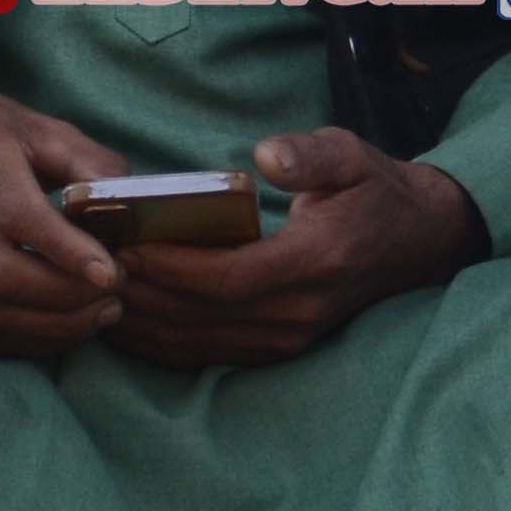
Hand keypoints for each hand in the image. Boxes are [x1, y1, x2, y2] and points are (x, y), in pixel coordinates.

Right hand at [0, 86, 123, 362]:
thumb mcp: (41, 126)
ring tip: (100, 312)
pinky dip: (26, 338)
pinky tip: (65, 326)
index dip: (66, 250)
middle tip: (114, 293)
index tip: (111, 271)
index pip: (18, 215)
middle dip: (65, 296)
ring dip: (51, 325)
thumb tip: (127, 204)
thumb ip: (87, 161)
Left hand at [106, 131, 481, 371]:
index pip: (227, 278)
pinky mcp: (279, 349)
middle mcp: (299, 310)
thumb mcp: (352, 154)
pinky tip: (128, 321)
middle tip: (92, 265)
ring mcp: (289, 338)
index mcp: (315, 260)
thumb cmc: (375, 191)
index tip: (126, 247)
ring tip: (97, 291)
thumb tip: (265, 155)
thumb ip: (310, 154)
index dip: (172, 269)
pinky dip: (162, 343)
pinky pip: (208, 355)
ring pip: (197, 343)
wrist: (418, 242)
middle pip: (201, 316)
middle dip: (142, 294)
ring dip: (143, 323)